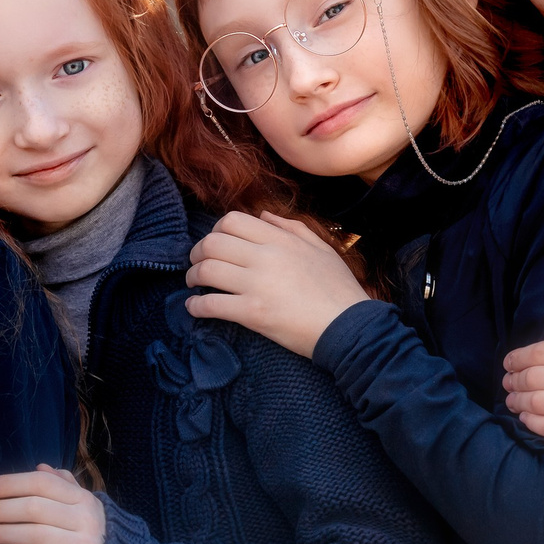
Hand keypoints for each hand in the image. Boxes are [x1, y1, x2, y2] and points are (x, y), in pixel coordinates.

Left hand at [0, 464, 105, 543]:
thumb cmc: (88, 530)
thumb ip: (62, 484)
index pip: (42, 483)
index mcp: (82, 498)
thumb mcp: (81, 503)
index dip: (10, 483)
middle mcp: (85, 518)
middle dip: (0, 509)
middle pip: (35, 508)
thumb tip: (40, 466)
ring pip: (38, 535)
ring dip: (5, 533)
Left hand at [184, 211, 368, 357]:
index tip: (215, 245)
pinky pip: (211, 304)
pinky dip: (196, 306)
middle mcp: (265, 257)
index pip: (232, 221)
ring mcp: (257, 285)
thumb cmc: (338, 289)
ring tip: (194, 284)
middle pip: (212, 243)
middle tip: (196, 263)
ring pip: (206, 271)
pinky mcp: (252, 313)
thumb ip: (290, 227)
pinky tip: (194, 308)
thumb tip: (262, 217)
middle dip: (196, 253)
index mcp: (281, 239)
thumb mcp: (320, 248)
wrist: (350, 327)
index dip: (216, 231)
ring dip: (192, 277)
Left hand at [500, 307, 543, 442]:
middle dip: (515, 378)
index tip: (509, 361)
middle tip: (507, 379)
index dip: (519, 357)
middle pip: (535, 378)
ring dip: (517, 400)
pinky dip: (532, 423)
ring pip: (538, 403)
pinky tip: (526, 417)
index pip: (542, 353)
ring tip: (510, 397)